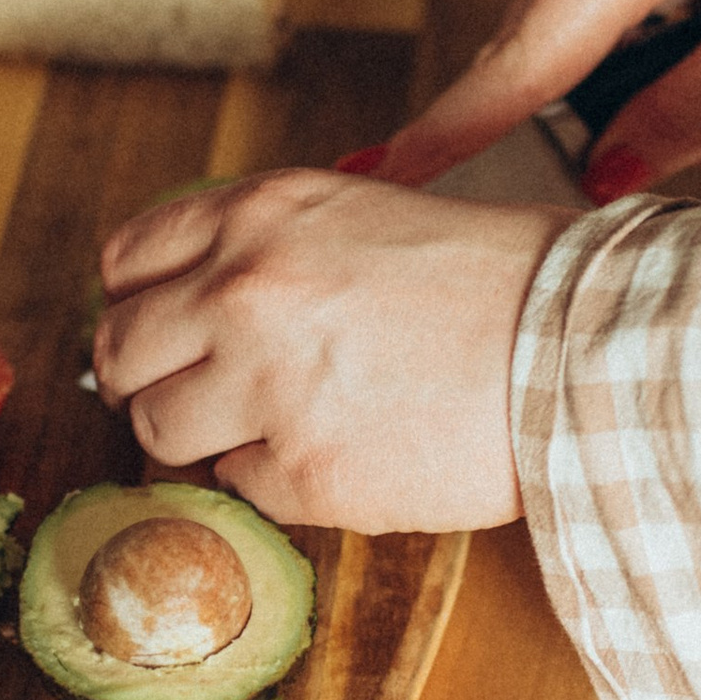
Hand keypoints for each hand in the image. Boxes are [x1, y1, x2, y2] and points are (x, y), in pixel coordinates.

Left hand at [94, 172, 572, 533]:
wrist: (583, 348)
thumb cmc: (503, 278)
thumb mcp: (368, 211)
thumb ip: (273, 245)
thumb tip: (198, 298)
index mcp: (260, 214)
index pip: (126, 260)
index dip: (139, 302)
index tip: (162, 328)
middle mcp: (243, 292)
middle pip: (118, 351)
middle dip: (148, 378)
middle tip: (198, 393)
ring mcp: (265, 386)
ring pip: (159, 431)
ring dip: (205, 436)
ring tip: (279, 425)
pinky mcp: (303, 473)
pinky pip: (240, 488)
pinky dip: (278, 481)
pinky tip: (345, 451)